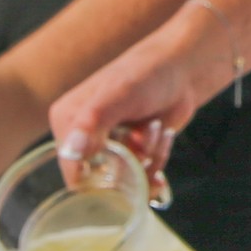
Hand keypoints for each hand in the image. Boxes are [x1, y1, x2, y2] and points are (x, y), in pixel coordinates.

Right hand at [51, 9, 232, 179]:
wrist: (184, 70)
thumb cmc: (147, 74)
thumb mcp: (119, 94)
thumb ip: (93, 121)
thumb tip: (71, 151)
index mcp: (67, 122)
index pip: (73, 171)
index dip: (101, 176)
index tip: (127, 157)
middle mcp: (82, 138)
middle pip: (102, 180)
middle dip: (131, 165)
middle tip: (146, 137)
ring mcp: (108, 146)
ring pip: (126, 180)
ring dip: (149, 159)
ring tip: (156, 128)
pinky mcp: (130, 151)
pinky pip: (141, 176)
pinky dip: (157, 162)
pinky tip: (164, 138)